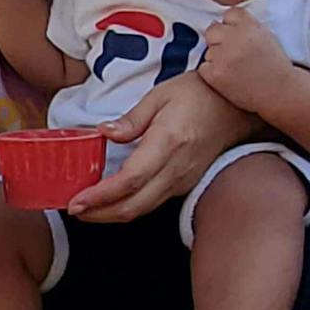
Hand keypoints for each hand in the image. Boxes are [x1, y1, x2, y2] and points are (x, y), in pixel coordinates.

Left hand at [67, 72, 258, 223]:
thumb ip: (131, 119)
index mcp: (168, 143)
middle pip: (135, 205)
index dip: (101, 195)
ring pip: (144, 209)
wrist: (235, 108)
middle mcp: (176, 169)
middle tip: (74, 210)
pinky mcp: (185, 184)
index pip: (130, 180)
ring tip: (86, 209)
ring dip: (112, 214)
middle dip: (100, 214)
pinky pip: (153, 203)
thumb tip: (104, 133)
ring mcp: (183, 180)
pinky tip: (112, 201)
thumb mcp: (160, 95)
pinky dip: (128, 207)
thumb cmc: (198, 95)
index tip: (77, 201)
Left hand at [197, 7, 295, 113]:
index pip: (229, 14)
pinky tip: (228, 79)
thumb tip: (223, 22)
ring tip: (235, 70)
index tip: (238, 37)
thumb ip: (246, 26)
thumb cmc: (275, 66)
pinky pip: (204, 67)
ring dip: (217, 59)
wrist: (281, 93)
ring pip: (208, 51)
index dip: (232, 26)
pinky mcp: (215, 73)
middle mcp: (235, 38)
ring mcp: (224, 56)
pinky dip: (212, 74)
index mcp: (250, 26)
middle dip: (219, 40)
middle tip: (232, 55)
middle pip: (212, 30)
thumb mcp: (266, 36)